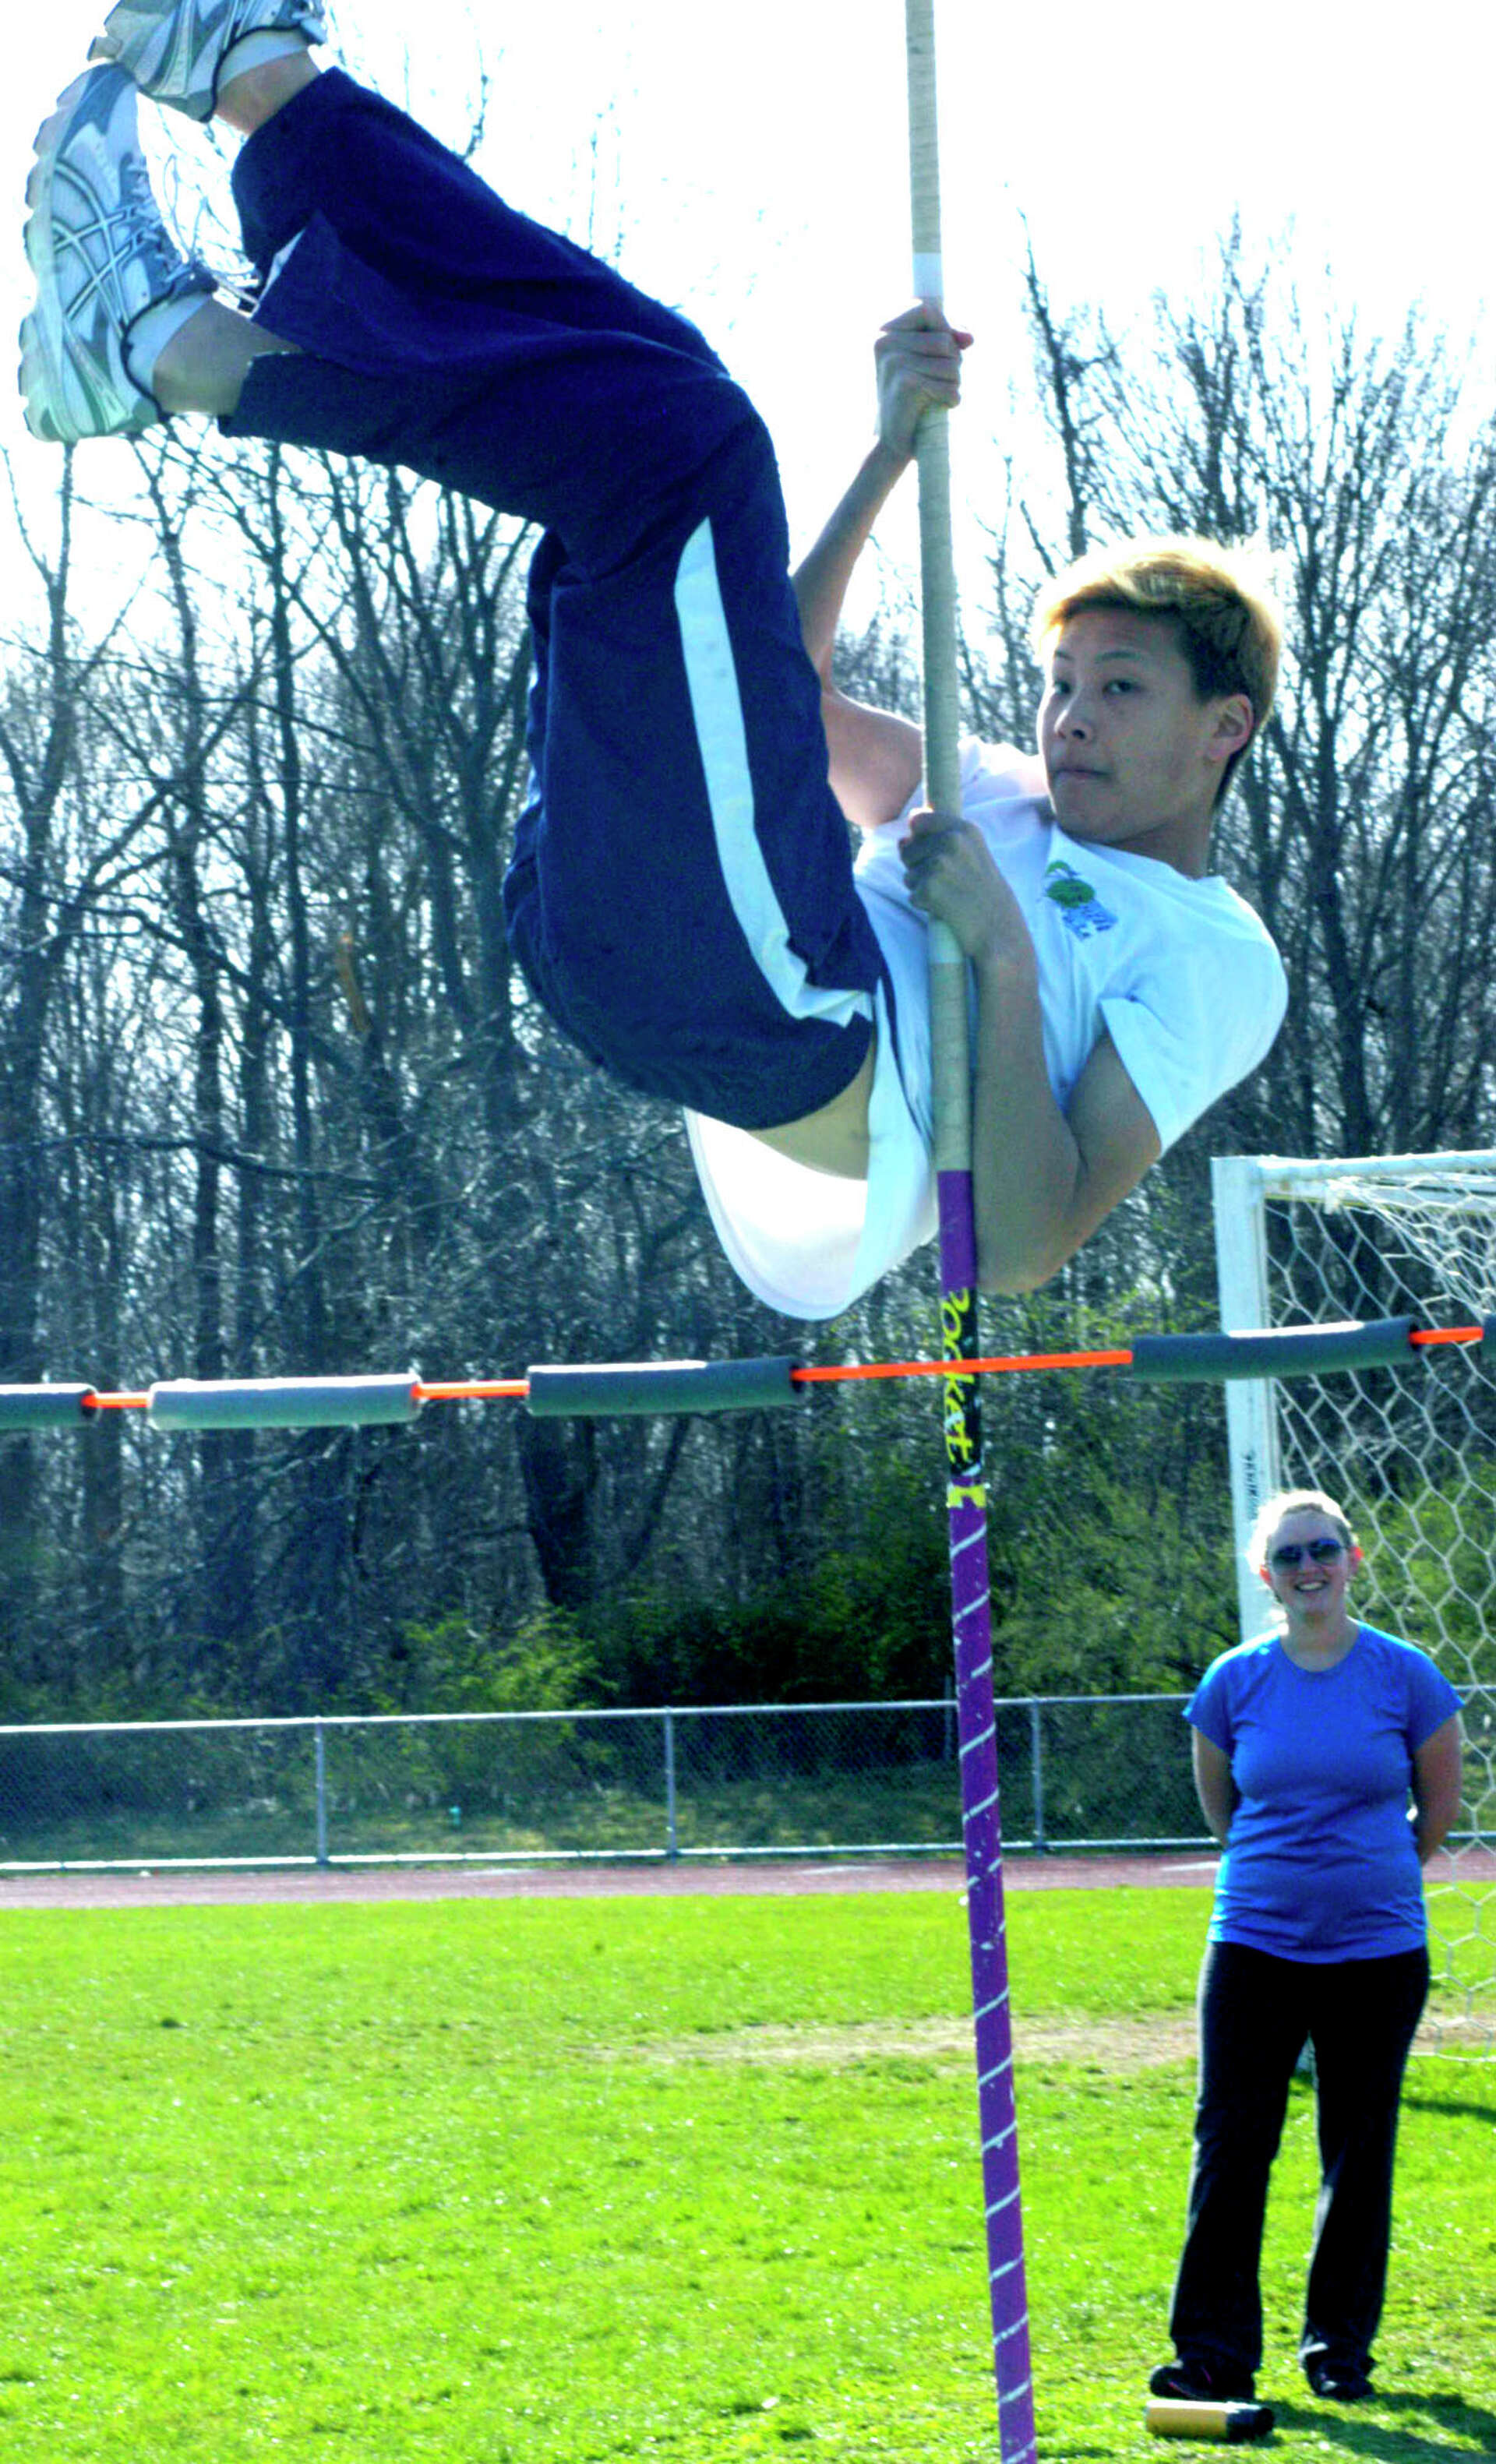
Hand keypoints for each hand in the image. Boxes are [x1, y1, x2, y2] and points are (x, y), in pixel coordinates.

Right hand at [874, 305, 972, 462]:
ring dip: (954, 382)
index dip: (947, 326)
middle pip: (944, 338)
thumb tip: (969, 338)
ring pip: (951, 362)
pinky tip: (938, 408)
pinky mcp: (906, 383)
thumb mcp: (927, 363)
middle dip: (953, 361)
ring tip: (937, 396)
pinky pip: (950, 385)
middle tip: (940, 382)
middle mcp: (884, 342)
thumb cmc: (911, 400)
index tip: (953, 348)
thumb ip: (946, 342)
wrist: (890, 443)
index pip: (926, 308)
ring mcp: (894, 361)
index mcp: (884, 332)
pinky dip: (952, 399)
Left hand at [899, 807, 1032, 966]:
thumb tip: (901, 841)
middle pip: (908, 849)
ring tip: (951, 895)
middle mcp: (952, 841)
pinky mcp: (930, 888)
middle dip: (920, 868)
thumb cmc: (983, 893)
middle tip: (951, 882)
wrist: (998, 930)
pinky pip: (912, 895)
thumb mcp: (970, 855)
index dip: (920, 839)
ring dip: (923, 888)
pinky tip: (947, 908)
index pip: (917, 820)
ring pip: (908, 874)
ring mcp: (940, 864)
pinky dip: (925, 905)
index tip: (938, 855)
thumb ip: (936, 841)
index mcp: (964, 829)